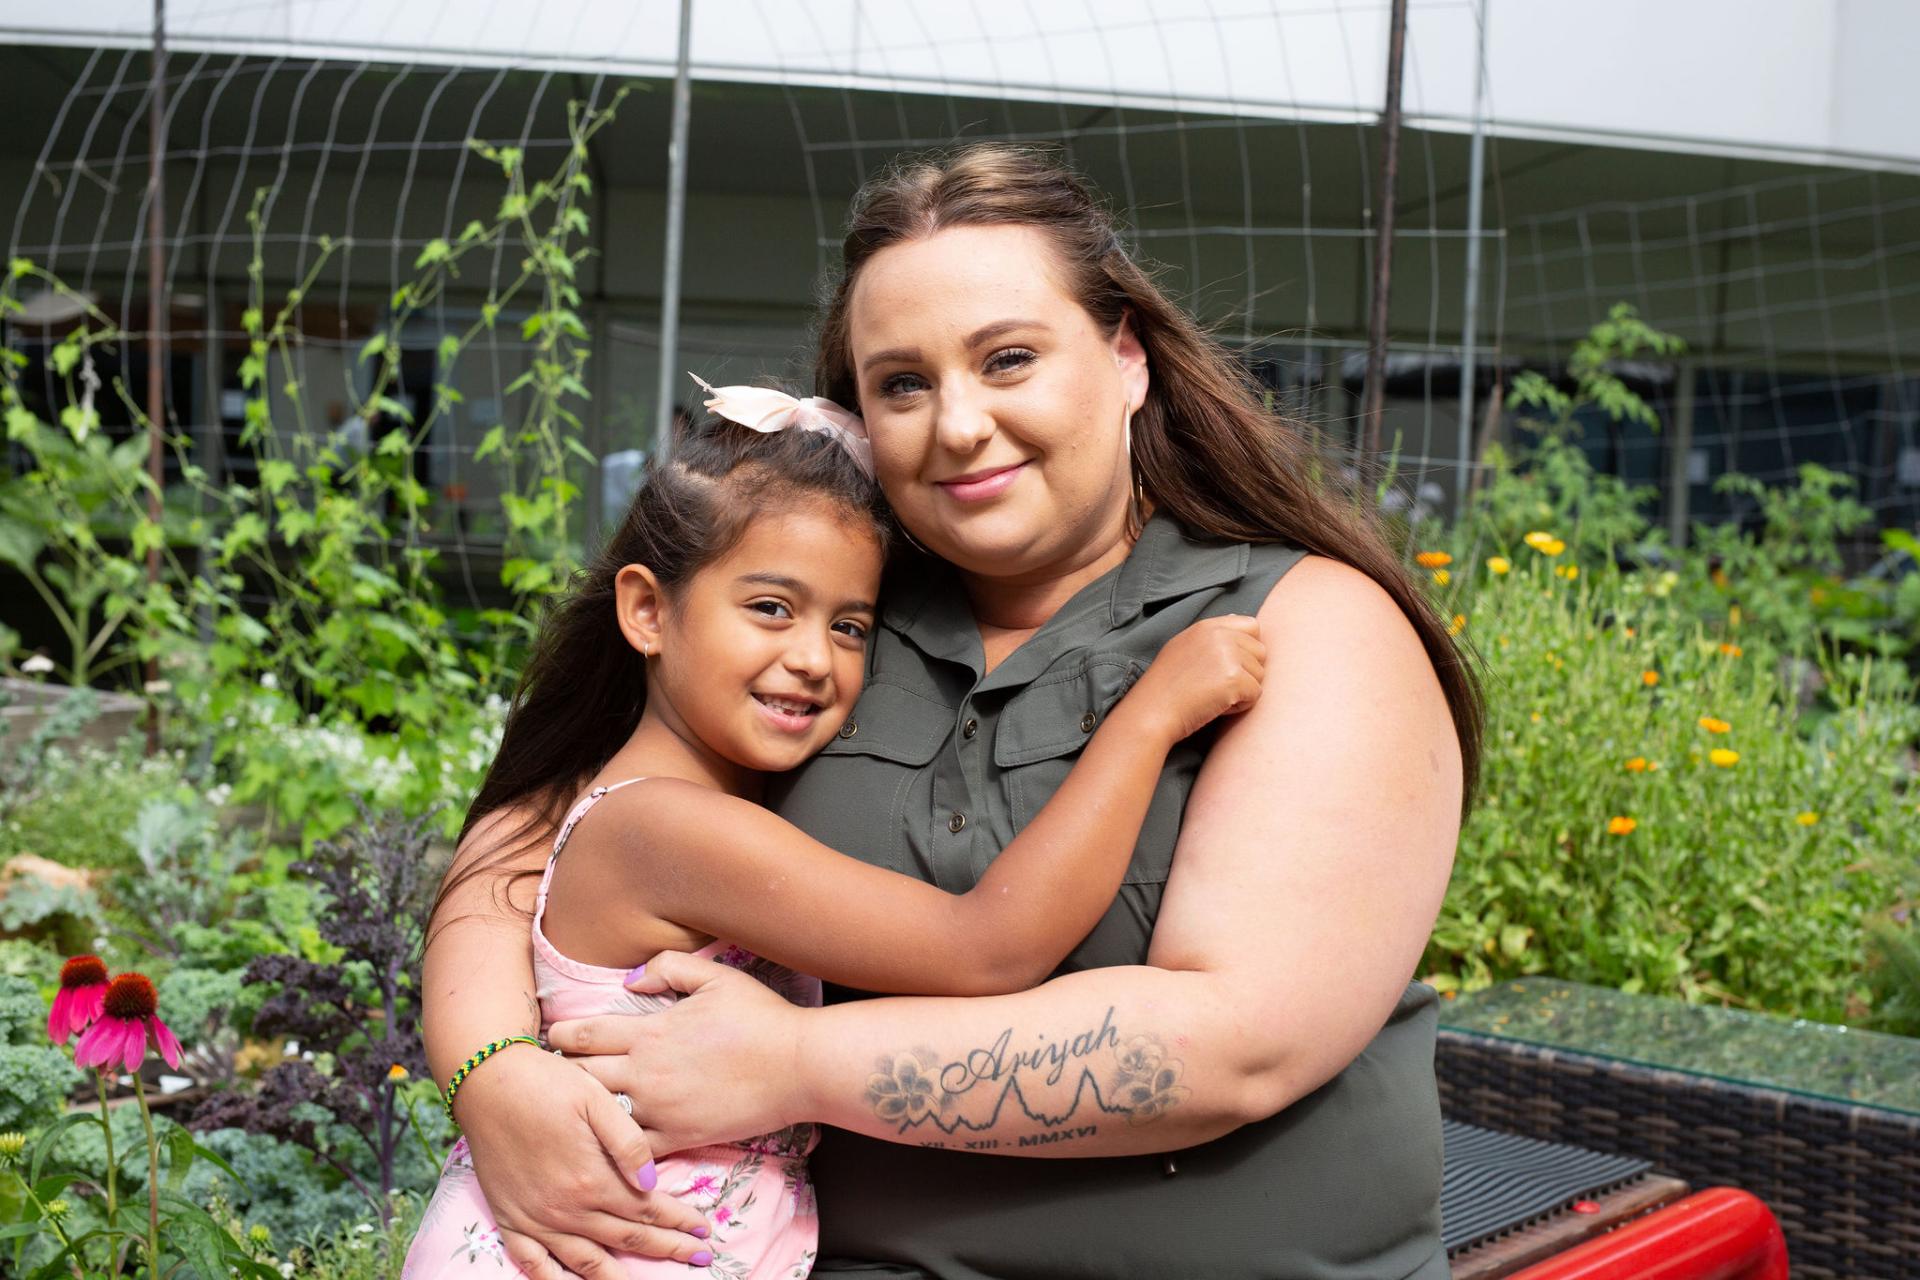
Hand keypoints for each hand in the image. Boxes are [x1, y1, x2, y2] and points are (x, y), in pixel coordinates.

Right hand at [452, 1043, 714, 1275]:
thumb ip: (627, 1143)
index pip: (647, 1209)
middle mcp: (565, 1208)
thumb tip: (651, 1181)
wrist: (487, 1082)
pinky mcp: (509, 1219)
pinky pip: (532, 1264)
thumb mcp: (596, 1098)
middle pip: (626, 1238)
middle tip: (699, 1255)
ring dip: (620, 1276)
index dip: (680, 1220)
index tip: (705, 1228)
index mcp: (591, 1178)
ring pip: (586, 1260)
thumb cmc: (547, 1083)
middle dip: (667, 1248)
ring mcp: (535, 1219)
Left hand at [548, 951, 809, 1155]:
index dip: (560, 1035)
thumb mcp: (716, 977)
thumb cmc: (761, 1017)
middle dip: (561, 1074)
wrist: (799, 1066)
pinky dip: (614, 1146)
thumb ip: (667, 967)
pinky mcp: (679, 1137)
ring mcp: (660, 1110)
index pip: (584, 1035)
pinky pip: (631, 1149)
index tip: (553, 1037)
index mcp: (650, 1032)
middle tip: (553, 1076)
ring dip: (583, 1112)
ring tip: (572, 1111)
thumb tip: (631, 980)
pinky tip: (606, 1143)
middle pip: (579, 1078)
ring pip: (598, 1116)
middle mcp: (646, 1073)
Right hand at [1120, 614, 1266, 744]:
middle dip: (1247, 672)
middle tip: (1218, 686)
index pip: (1251, 626)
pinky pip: (1256, 694)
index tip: (1229, 666)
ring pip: (1260, 675)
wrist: (1152, 711)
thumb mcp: (1182, 647)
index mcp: (1207, 626)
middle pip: (1260, 652)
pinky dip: (1240, 706)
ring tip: (1214, 696)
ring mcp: (1228, 656)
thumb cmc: (1165, 686)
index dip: (1247, 649)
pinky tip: (1217, 706)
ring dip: (1243, 690)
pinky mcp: (1235, 679)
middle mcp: (1220, 635)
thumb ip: (1211, 635)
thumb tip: (1235, 617)